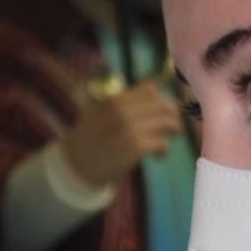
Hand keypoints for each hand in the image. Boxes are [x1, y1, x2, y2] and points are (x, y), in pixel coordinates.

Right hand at [60, 79, 181, 188]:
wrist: (76, 165)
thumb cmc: (91, 139)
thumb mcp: (100, 112)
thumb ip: (124, 100)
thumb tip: (154, 85)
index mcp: (115, 100)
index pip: (150, 90)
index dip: (162, 100)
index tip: (165, 110)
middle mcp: (123, 111)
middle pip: (161, 105)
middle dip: (172, 115)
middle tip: (173, 127)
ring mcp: (129, 128)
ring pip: (165, 123)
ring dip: (171, 132)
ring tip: (167, 142)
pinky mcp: (135, 147)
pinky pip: (161, 143)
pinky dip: (163, 150)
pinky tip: (159, 156)